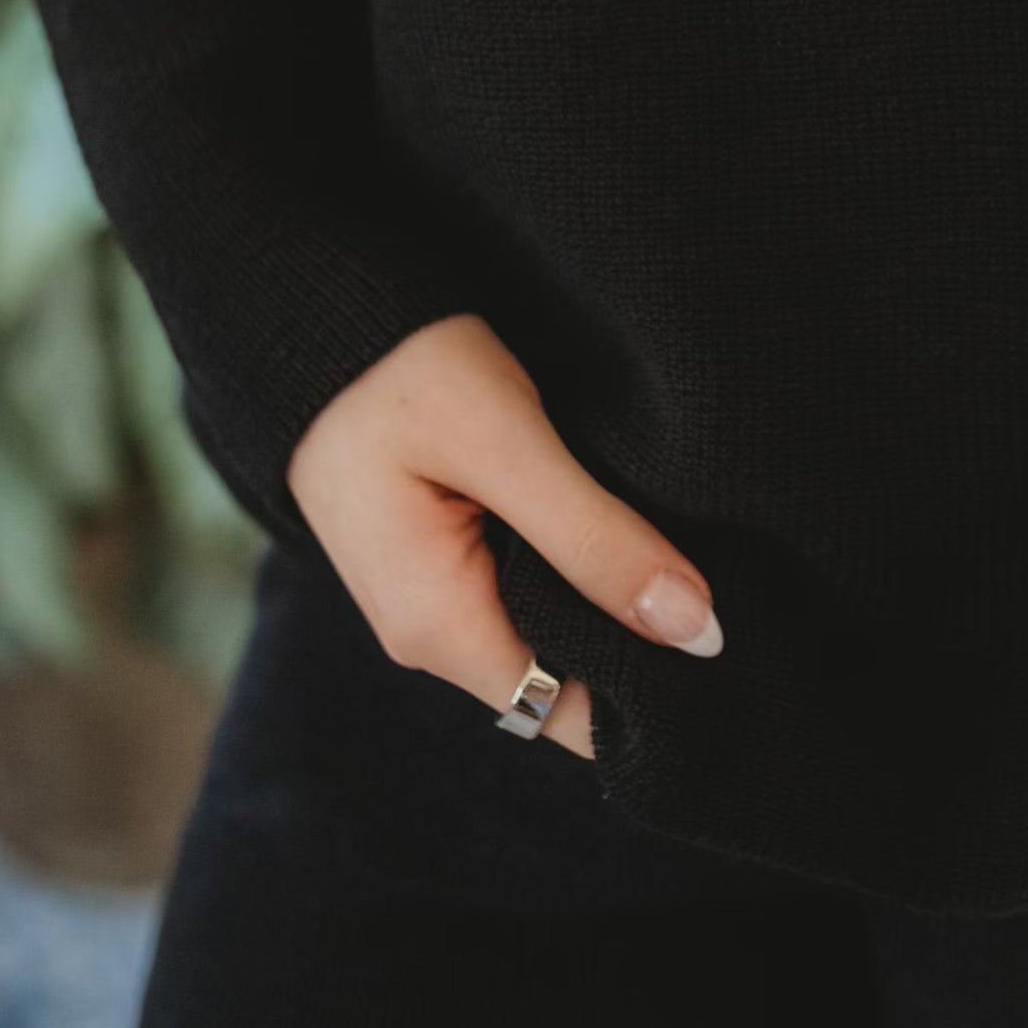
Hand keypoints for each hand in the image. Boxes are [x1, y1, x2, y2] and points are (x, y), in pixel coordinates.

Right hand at [285, 314, 721, 759]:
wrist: (304, 315)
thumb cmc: (397, 371)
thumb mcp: (507, 444)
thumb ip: (596, 539)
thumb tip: (695, 631)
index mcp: (437, 626)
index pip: (567, 712)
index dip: (649, 695)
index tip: (723, 646)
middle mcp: (427, 635)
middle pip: (559, 682)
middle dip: (639, 650)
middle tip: (721, 594)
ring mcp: (427, 600)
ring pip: (545, 637)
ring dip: (608, 606)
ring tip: (684, 560)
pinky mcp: (435, 559)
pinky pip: (521, 595)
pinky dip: (575, 574)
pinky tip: (621, 535)